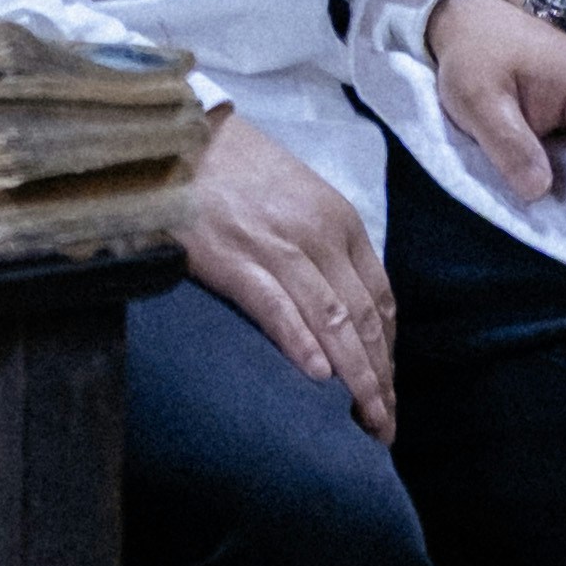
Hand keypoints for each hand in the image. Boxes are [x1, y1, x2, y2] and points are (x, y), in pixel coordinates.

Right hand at [179, 108, 397, 440]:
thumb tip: (340, 310)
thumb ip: (323, 246)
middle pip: (364, 319)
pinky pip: (277, 308)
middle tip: (385, 428)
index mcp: (339, 220)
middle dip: (380, 378)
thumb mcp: (299, 198)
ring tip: (364, 421)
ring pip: (332, 322)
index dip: (388, 352)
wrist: (177, 137)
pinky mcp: (234, 258)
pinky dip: (301, 344)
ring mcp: (277, 247)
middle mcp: (319, 235)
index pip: (380, 299)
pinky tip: (317, 379)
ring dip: (354, 378)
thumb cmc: (235, 168)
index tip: (389, 390)